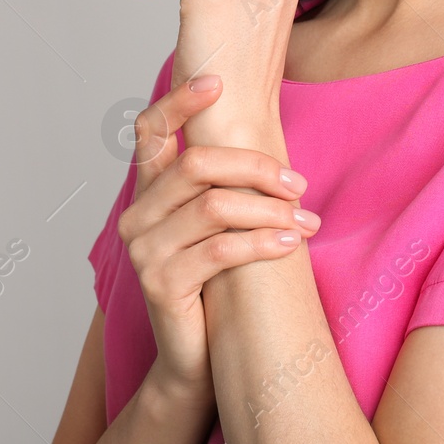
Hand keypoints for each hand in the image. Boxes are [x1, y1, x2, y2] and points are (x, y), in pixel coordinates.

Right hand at [119, 74, 319, 403]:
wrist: (197, 362)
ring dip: (270, 210)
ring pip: (213, 206)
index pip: (150, 131)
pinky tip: (291, 244)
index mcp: (148, 194)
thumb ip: (224, 187)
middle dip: (255, 167)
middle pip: (196, 164)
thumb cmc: (216, 288)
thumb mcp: (218, 229)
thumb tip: (269, 139)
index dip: (179, 101)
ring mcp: (144, 251)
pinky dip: (262, 243)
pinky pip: (219, 249)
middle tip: (298, 183)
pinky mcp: (161, 284)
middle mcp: (137, 216)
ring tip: (307, 222)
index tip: (218, 81)